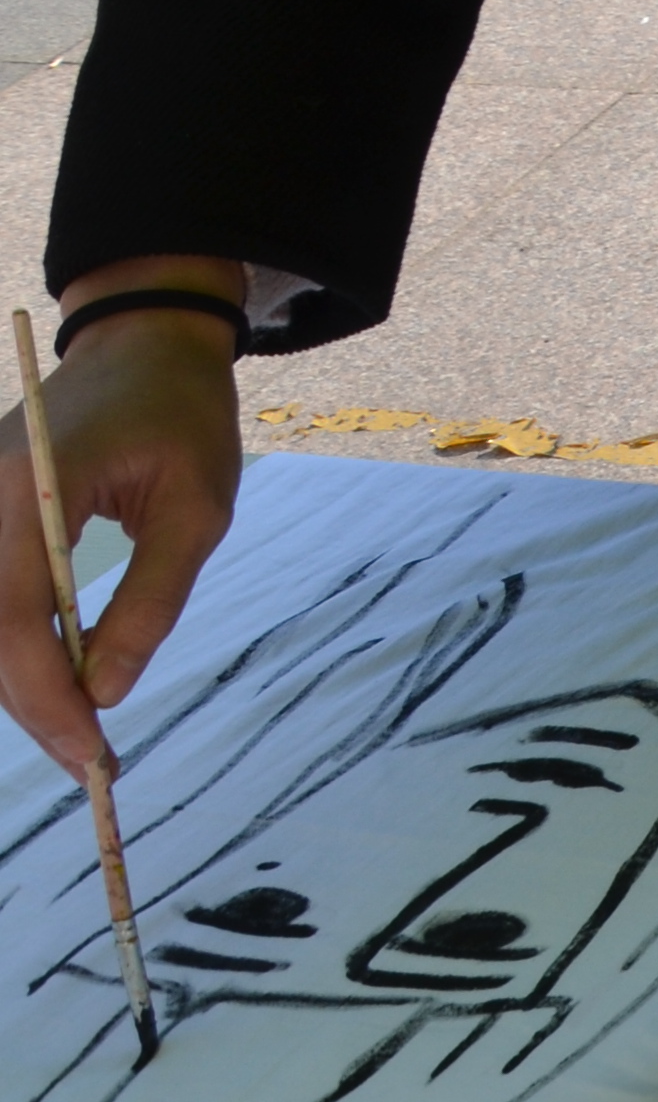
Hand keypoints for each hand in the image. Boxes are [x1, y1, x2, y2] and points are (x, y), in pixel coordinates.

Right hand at [4, 259, 249, 780]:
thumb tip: (105, 691)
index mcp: (25, 491)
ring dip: (23, 681)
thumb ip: (150, 600)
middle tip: (90, 762)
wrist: (146, 340)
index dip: (45, 697)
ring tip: (82, 731)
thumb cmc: (182, 412)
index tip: (91, 753)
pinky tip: (62, 678)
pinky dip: (19, 645)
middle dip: (32, 704)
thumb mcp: (196, 507)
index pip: (12, 621)